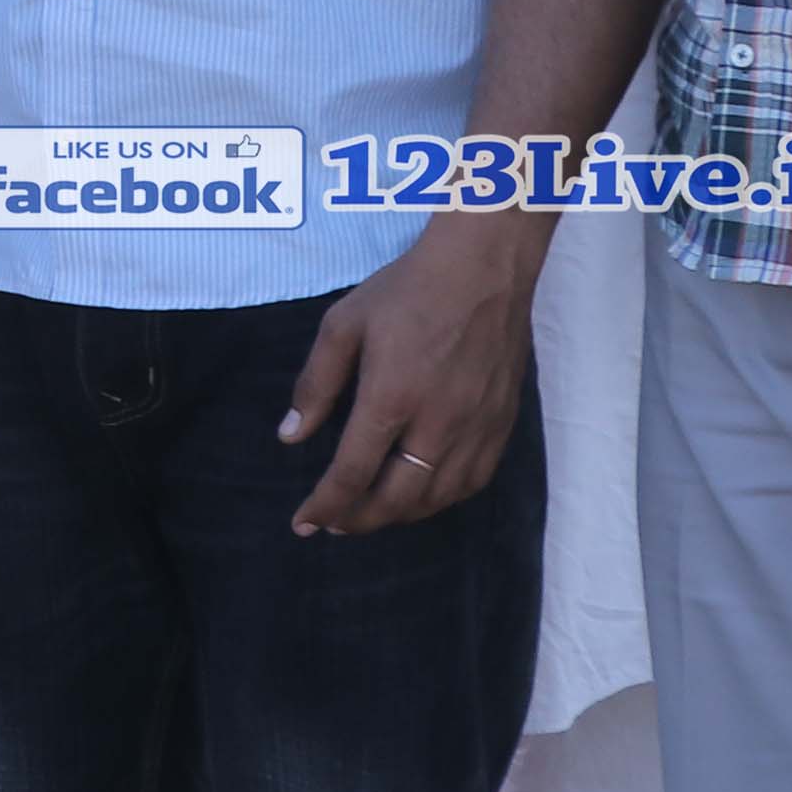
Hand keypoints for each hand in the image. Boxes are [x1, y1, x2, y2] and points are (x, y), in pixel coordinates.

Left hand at [280, 206, 548, 536]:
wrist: (484, 268)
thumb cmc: (408, 291)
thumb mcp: (343, 325)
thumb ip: (316, 385)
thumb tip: (290, 437)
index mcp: (392, 398)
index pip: (352, 473)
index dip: (325, 505)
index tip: (303, 523)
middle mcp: (438, 424)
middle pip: (396, 498)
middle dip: (358, 520)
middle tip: (333, 523)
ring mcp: (476, 428)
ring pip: (437, 498)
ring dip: (399, 515)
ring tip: (370, 512)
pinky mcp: (501, 424)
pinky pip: (473, 481)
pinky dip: (442, 499)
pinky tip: (421, 495)